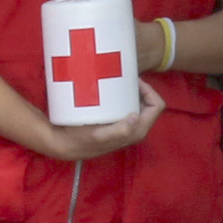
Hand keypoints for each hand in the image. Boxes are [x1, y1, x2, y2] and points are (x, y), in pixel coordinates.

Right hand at [34, 81, 163, 162]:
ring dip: (132, 92)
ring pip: (138, 104)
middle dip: (140, 89)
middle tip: (124, 78)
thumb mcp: (99, 135)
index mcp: (137, 131)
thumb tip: (135, 118)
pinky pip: (128, 107)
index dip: (150, 90)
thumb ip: (119, 130)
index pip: (157, 105)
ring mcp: (127, 127)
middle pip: (149, 103)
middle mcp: (135, 129)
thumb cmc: (81, 140)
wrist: (65, 144)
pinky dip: (123, 97)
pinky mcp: (117, 123)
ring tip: (118, 81)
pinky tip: (111, 90)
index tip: (133, 81)